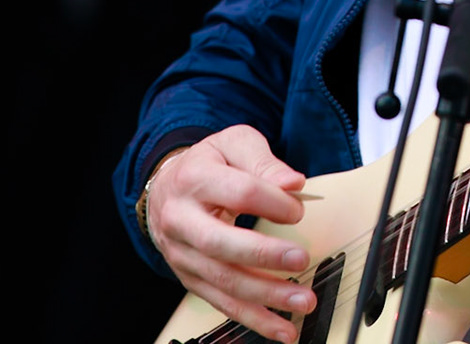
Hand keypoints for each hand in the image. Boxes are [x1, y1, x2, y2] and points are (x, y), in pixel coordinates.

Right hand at [144, 124, 315, 342]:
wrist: (166, 188)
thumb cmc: (208, 164)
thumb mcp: (234, 144)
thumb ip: (264, 161)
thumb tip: (294, 184)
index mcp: (194, 180)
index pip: (238, 193)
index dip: (273, 202)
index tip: (298, 208)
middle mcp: (181, 221)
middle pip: (221, 244)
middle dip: (264, 255)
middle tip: (301, 259)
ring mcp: (182, 255)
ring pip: (223, 281)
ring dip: (266, 296)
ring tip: (303, 300)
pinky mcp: (190, 278)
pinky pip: (222, 303)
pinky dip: (254, 319)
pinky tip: (282, 328)